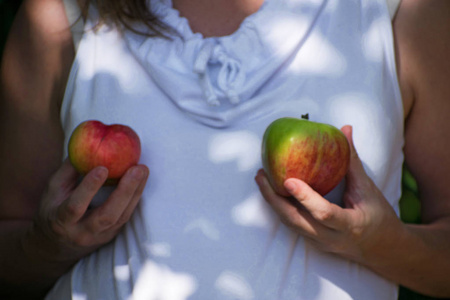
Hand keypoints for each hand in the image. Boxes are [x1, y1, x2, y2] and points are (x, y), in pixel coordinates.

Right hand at [23, 159, 148, 265]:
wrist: (58, 246)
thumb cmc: (54, 210)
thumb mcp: (53, 191)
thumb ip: (69, 170)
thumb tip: (86, 143)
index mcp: (61, 221)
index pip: (75, 207)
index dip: (89, 188)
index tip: (103, 168)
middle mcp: (82, 233)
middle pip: (107, 216)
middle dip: (124, 191)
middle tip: (137, 168)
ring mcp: (100, 237)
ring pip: (122, 217)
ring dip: (135, 192)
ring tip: (143, 170)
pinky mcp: (113, 235)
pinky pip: (127, 216)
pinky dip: (135, 197)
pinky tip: (141, 180)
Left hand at [255, 126, 403, 262]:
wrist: (384, 249)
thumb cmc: (378, 216)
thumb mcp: (368, 189)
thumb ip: (352, 161)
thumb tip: (344, 129)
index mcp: (350, 225)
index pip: (324, 213)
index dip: (305, 197)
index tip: (288, 180)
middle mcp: (331, 238)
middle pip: (295, 221)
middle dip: (274, 199)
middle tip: (262, 175)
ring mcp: (320, 243)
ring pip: (289, 224)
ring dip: (272, 202)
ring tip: (262, 179)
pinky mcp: (313, 242)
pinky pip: (292, 225)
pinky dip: (280, 208)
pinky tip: (272, 191)